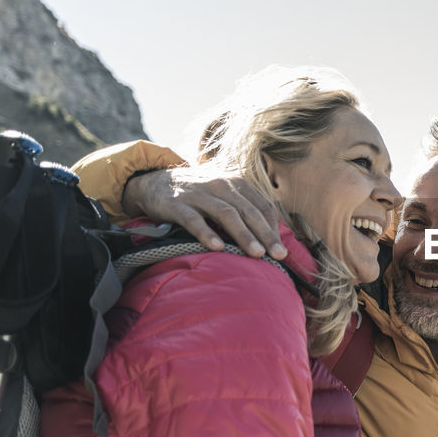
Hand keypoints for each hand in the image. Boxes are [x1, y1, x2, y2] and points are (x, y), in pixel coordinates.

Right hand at [122, 169, 286, 259]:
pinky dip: (206, 233)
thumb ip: (245, 208)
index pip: (261, 206)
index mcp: (236, 182)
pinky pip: (193, 219)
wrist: (155, 181)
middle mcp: (220, 184)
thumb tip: (271, 237)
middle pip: (248, 211)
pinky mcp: (176, 204)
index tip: (282, 250)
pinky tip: (217, 247)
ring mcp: (198, 193)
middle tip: (279, 255)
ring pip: (226, 214)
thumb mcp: (224, 193)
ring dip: (243, 235)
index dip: (274, 228)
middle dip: (266, 234)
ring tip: (257, 254)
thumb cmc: (199, 194)